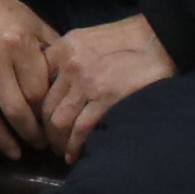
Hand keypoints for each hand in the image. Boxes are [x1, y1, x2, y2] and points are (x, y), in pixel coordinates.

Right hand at [0, 0, 62, 159]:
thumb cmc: (7, 15)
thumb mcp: (36, 26)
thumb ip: (53, 54)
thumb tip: (71, 87)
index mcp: (18, 46)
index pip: (37, 95)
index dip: (47, 116)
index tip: (54, 127)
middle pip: (15, 111)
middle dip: (30, 135)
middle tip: (39, 146)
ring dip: (2, 141)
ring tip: (14, 152)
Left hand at [42, 12, 175, 161]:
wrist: (160, 38)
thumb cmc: (127, 40)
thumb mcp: (87, 40)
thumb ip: (66, 59)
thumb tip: (52, 87)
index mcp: (63, 48)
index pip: (36, 83)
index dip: (34, 108)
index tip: (38, 122)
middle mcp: (70, 64)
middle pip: (44, 106)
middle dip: (43, 130)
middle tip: (48, 143)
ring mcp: (87, 81)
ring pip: (59, 121)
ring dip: (57, 142)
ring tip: (62, 152)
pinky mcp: (106, 97)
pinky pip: (81, 129)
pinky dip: (74, 146)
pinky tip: (74, 155)